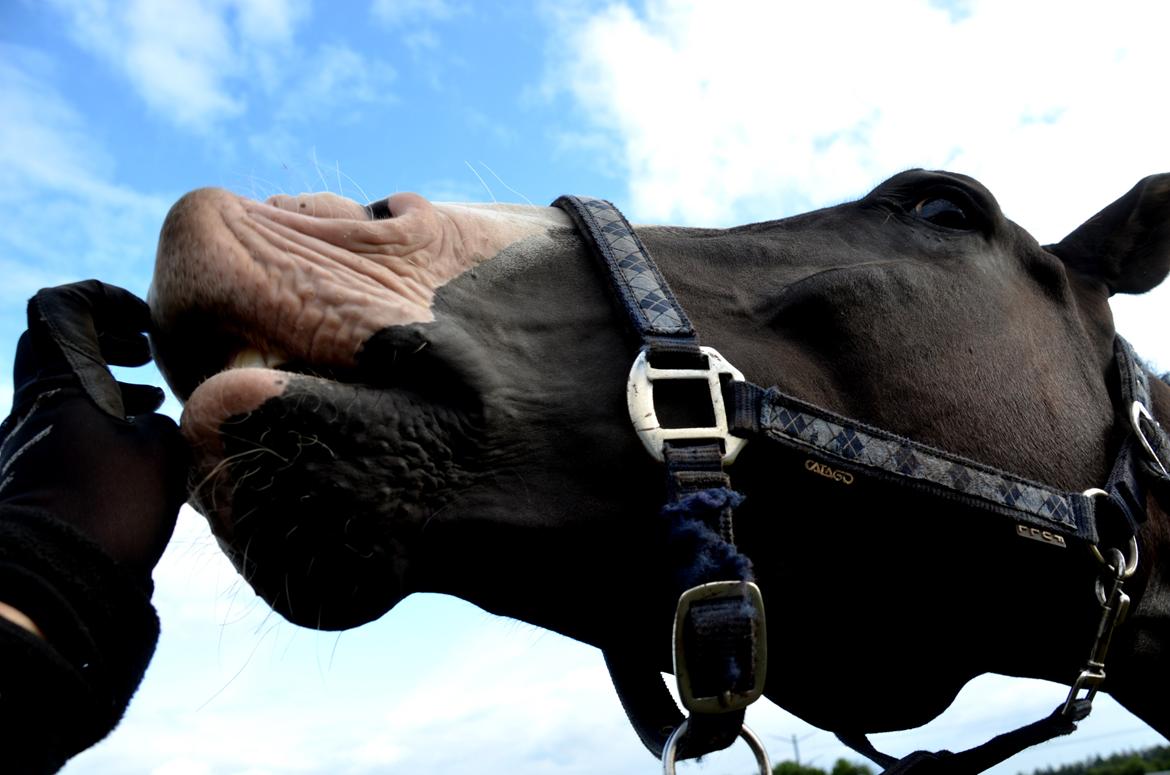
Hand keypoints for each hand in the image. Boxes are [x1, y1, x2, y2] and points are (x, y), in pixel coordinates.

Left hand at [0, 281, 188, 577]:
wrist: (55, 583)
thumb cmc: (112, 505)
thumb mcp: (161, 452)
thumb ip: (164, 421)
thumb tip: (156, 423)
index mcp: (63, 385)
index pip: (60, 308)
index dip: (103, 299)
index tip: (143, 322)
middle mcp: (35, 407)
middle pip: (57, 346)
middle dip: (104, 340)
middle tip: (145, 354)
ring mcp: (30, 443)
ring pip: (63, 390)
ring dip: (107, 384)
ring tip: (152, 402)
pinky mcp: (36, 478)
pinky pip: (66, 429)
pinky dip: (101, 424)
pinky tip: (139, 451)